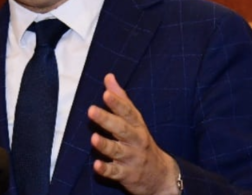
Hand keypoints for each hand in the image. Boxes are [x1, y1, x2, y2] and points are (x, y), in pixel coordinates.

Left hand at [88, 74, 179, 194]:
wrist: (160, 175)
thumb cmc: (140, 140)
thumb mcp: (135, 120)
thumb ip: (121, 99)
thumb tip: (108, 76)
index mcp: (137, 125)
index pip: (127, 112)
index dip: (117, 103)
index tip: (106, 93)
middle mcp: (135, 140)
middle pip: (122, 129)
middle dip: (107, 120)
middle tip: (91, 110)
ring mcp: (131, 158)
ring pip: (117, 151)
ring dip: (105, 144)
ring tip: (93, 138)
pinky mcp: (126, 174)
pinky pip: (115, 172)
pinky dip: (106, 170)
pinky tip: (97, 165)